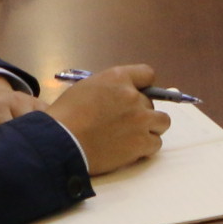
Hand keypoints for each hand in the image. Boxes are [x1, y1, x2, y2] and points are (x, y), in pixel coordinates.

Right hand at [47, 64, 169, 175]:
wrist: (60, 142)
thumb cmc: (65, 115)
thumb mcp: (85, 88)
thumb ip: (108, 89)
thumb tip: (118, 97)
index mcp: (118, 78)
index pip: (147, 74)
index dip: (142, 86)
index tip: (135, 96)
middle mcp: (134, 96)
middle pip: (150, 102)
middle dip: (139, 112)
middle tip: (122, 123)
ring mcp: (141, 120)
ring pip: (162, 122)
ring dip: (150, 128)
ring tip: (133, 136)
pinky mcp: (142, 143)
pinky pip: (156, 143)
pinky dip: (146, 147)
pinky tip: (131, 150)